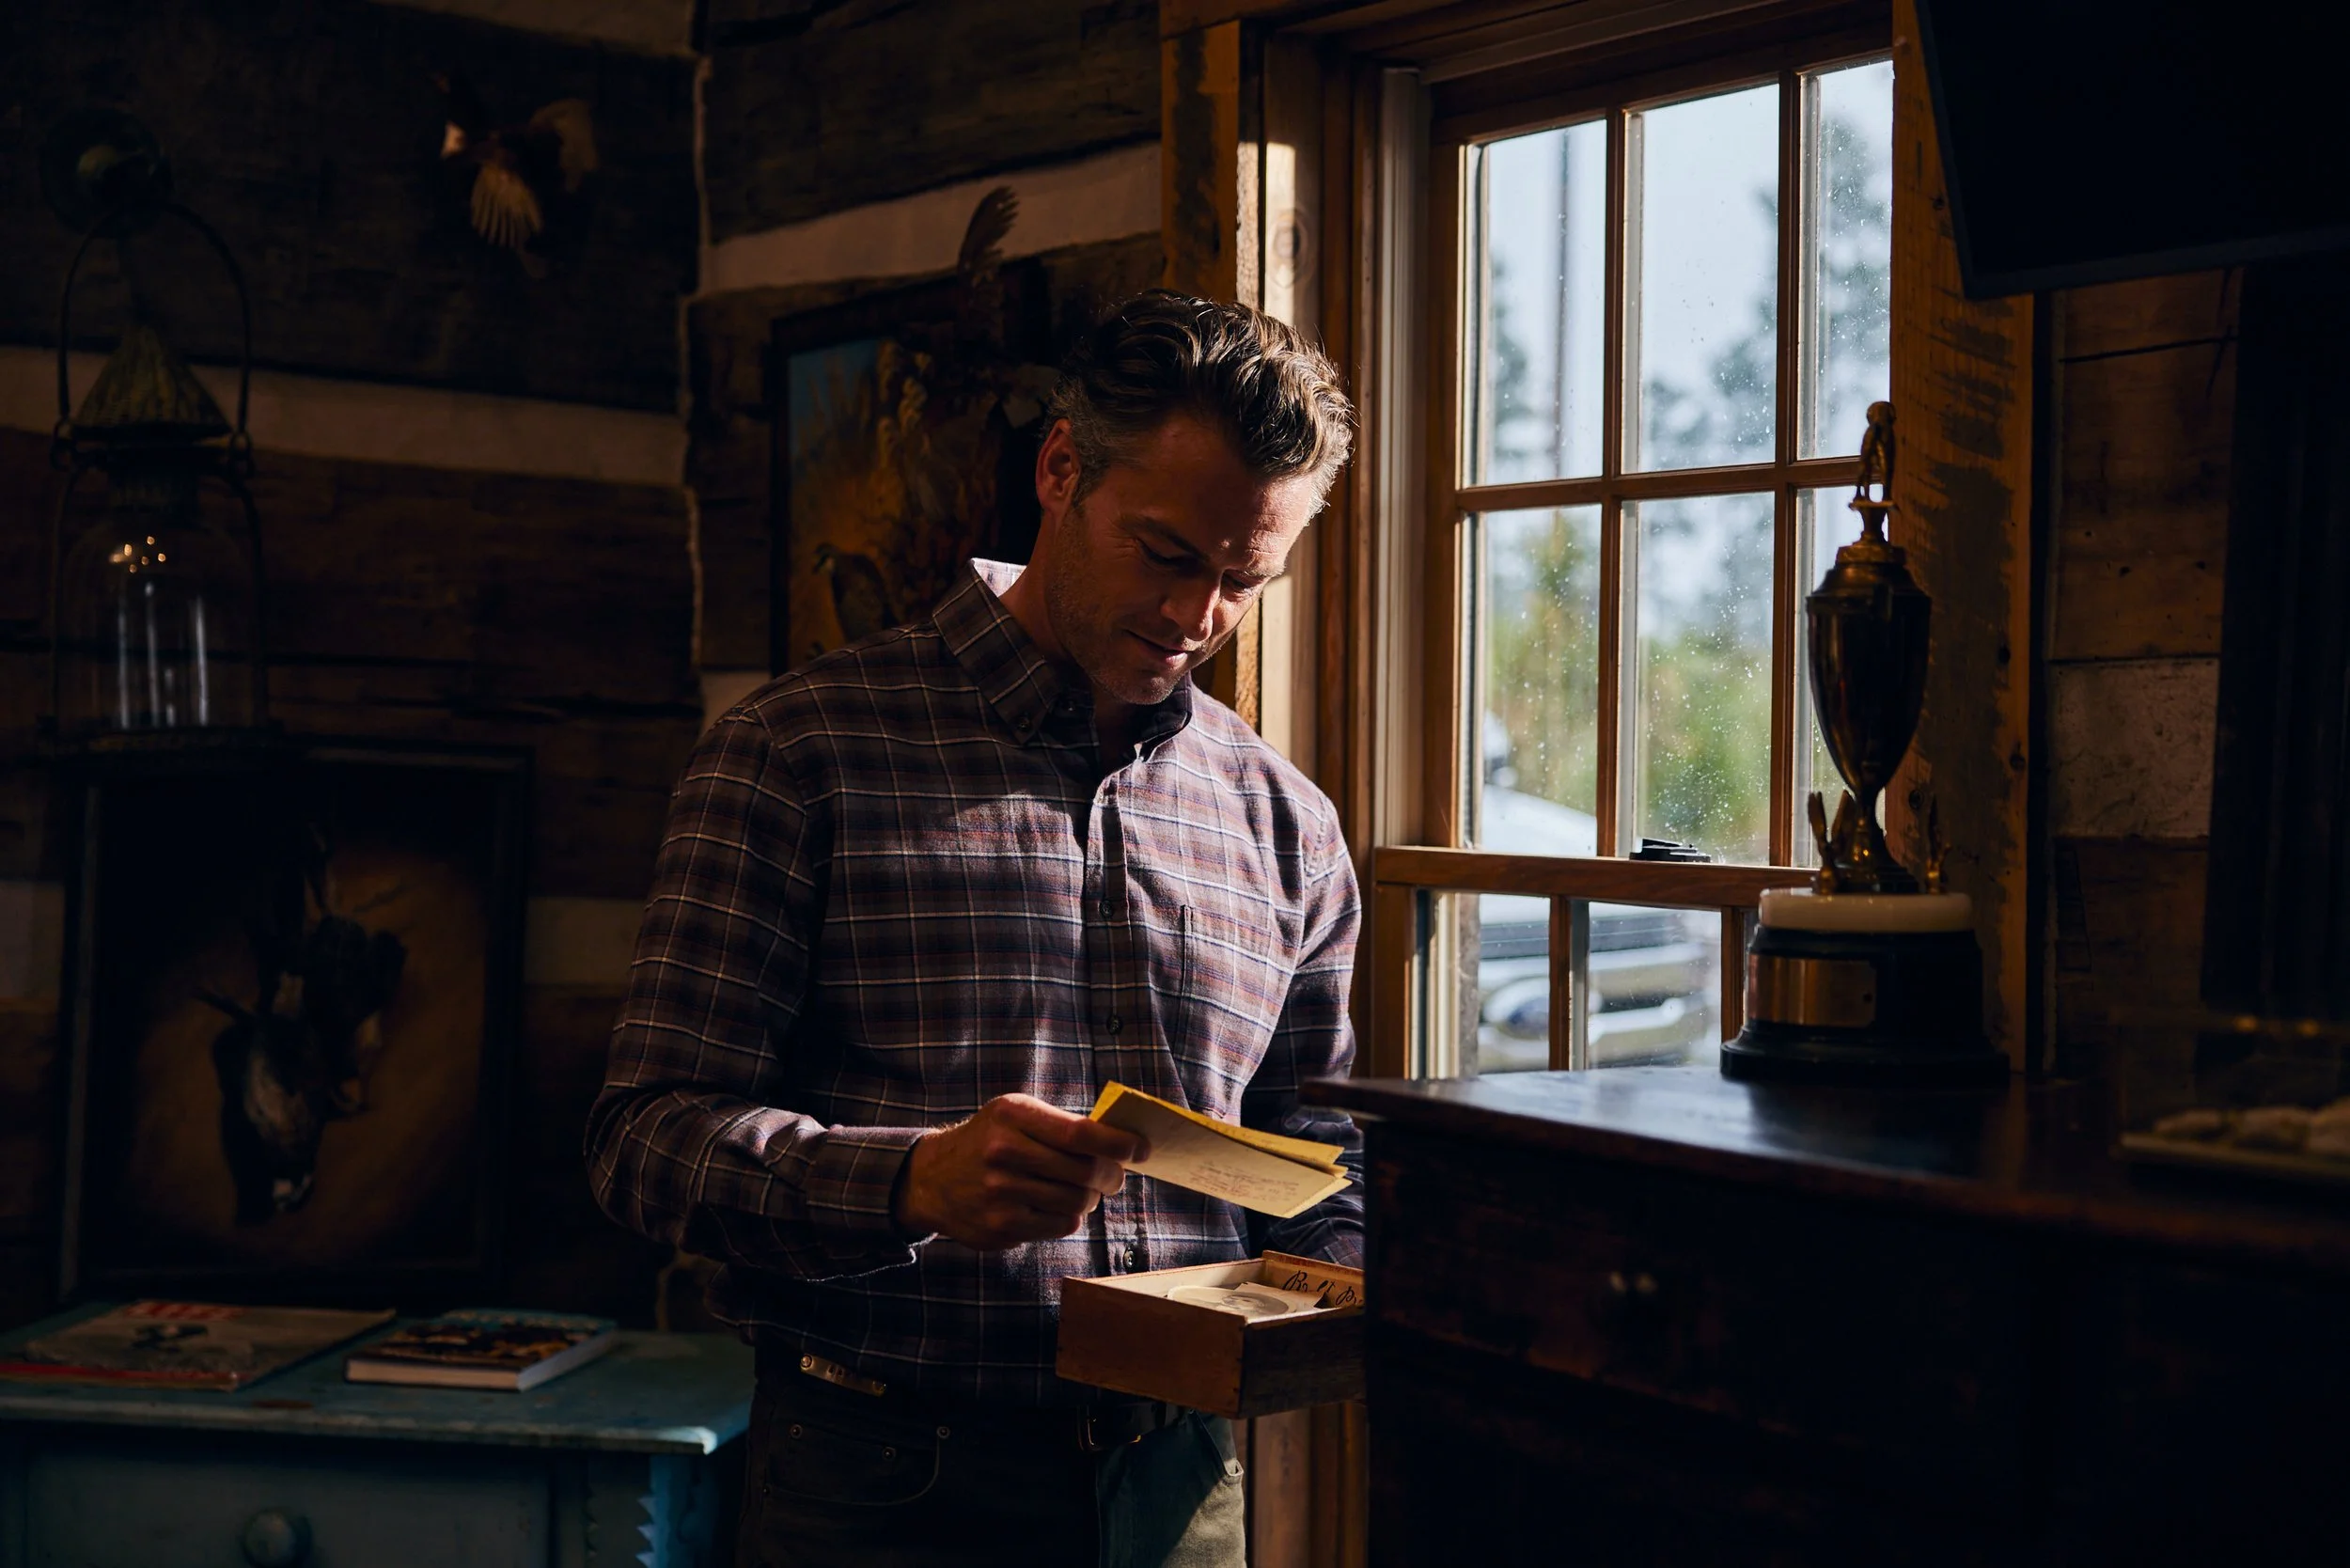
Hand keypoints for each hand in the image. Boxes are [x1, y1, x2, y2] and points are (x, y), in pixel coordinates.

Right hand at [893, 1094, 1146, 1250]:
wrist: (931, 1179)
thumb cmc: (989, 1139)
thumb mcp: (1015, 1114)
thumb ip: (1062, 1124)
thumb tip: (1122, 1140)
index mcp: (1012, 1115)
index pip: (1080, 1134)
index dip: (1118, 1143)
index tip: (1141, 1148)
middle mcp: (1003, 1153)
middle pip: (1084, 1171)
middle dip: (1111, 1175)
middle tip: (1115, 1174)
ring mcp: (1000, 1194)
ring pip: (1077, 1202)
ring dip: (1090, 1197)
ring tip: (1082, 1189)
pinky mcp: (1001, 1227)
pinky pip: (1060, 1225)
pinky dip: (1069, 1216)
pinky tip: (1056, 1204)